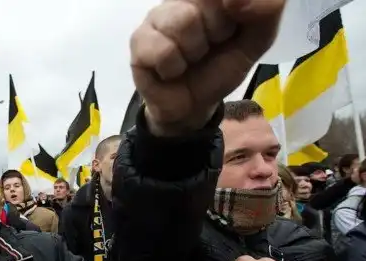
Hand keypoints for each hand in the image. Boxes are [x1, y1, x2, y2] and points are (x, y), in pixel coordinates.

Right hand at [130, 0, 286, 134]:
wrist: (191, 107)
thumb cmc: (220, 67)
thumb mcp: (257, 39)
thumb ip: (266, 10)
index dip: (234, 6)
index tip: (236, 23)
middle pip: (208, 1)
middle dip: (218, 32)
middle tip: (210, 46)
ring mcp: (157, 16)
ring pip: (183, 22)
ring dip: (194, 51)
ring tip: (190, 59)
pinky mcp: (138, 41)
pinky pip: (163, 50)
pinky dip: (174, 68)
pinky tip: (171, 71)